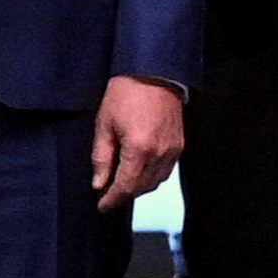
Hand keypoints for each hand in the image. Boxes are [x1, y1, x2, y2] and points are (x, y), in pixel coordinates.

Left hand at [86, 75, 187, 208]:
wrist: (154, 72)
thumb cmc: (128, 91)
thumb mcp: (105, 123)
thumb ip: (101, 158)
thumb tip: (99, 183)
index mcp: (139, 149)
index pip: (125, 187)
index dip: (112, 200)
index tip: (102, 206)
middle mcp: (159, 153)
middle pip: (141, 188)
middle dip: (123, 194)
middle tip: (108, 194)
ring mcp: (172, 150)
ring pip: (154, 182)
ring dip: (138, 187)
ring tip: (121, 182)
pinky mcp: (179, 145)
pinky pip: (165, 171)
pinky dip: (151, 176)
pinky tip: (139, 170)